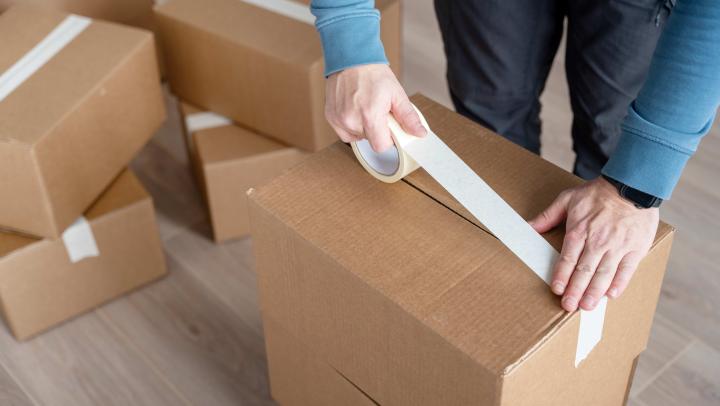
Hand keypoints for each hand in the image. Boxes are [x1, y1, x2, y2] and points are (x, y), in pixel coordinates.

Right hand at [325, 64, 425, 151]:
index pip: (381, 146)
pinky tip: (355, 110)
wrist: (351, 57)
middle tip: (378, 112)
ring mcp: (338, 119)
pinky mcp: (330, 116)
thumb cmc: (372, 72)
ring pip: (356, 137)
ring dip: (363, 128)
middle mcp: (351, 120)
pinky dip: (351, 125)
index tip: (390, 128)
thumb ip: (408, 117)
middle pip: (369, 140)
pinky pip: (344, 132)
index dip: (388, 139)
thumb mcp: (396, 93)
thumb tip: (419, 133)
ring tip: (365, 108)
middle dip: (377, 130)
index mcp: (369, 115)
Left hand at [529, 177, 658, 311]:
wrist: (632, 185)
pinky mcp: (636, 248)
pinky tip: (611, 295)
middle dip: (575, 290)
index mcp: (580, 231)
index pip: (568, 259)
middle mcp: (598, 241)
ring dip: (595, 292)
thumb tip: (528, 227)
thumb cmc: (598, 193)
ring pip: (604, 274)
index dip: (561, 276)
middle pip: (585, 271)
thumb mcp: (568, 199)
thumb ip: (548, 216)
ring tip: (587, 306)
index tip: (557, 290)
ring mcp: (618, 246)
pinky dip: (619, 283)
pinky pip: (627, 270)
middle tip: (569, 306)